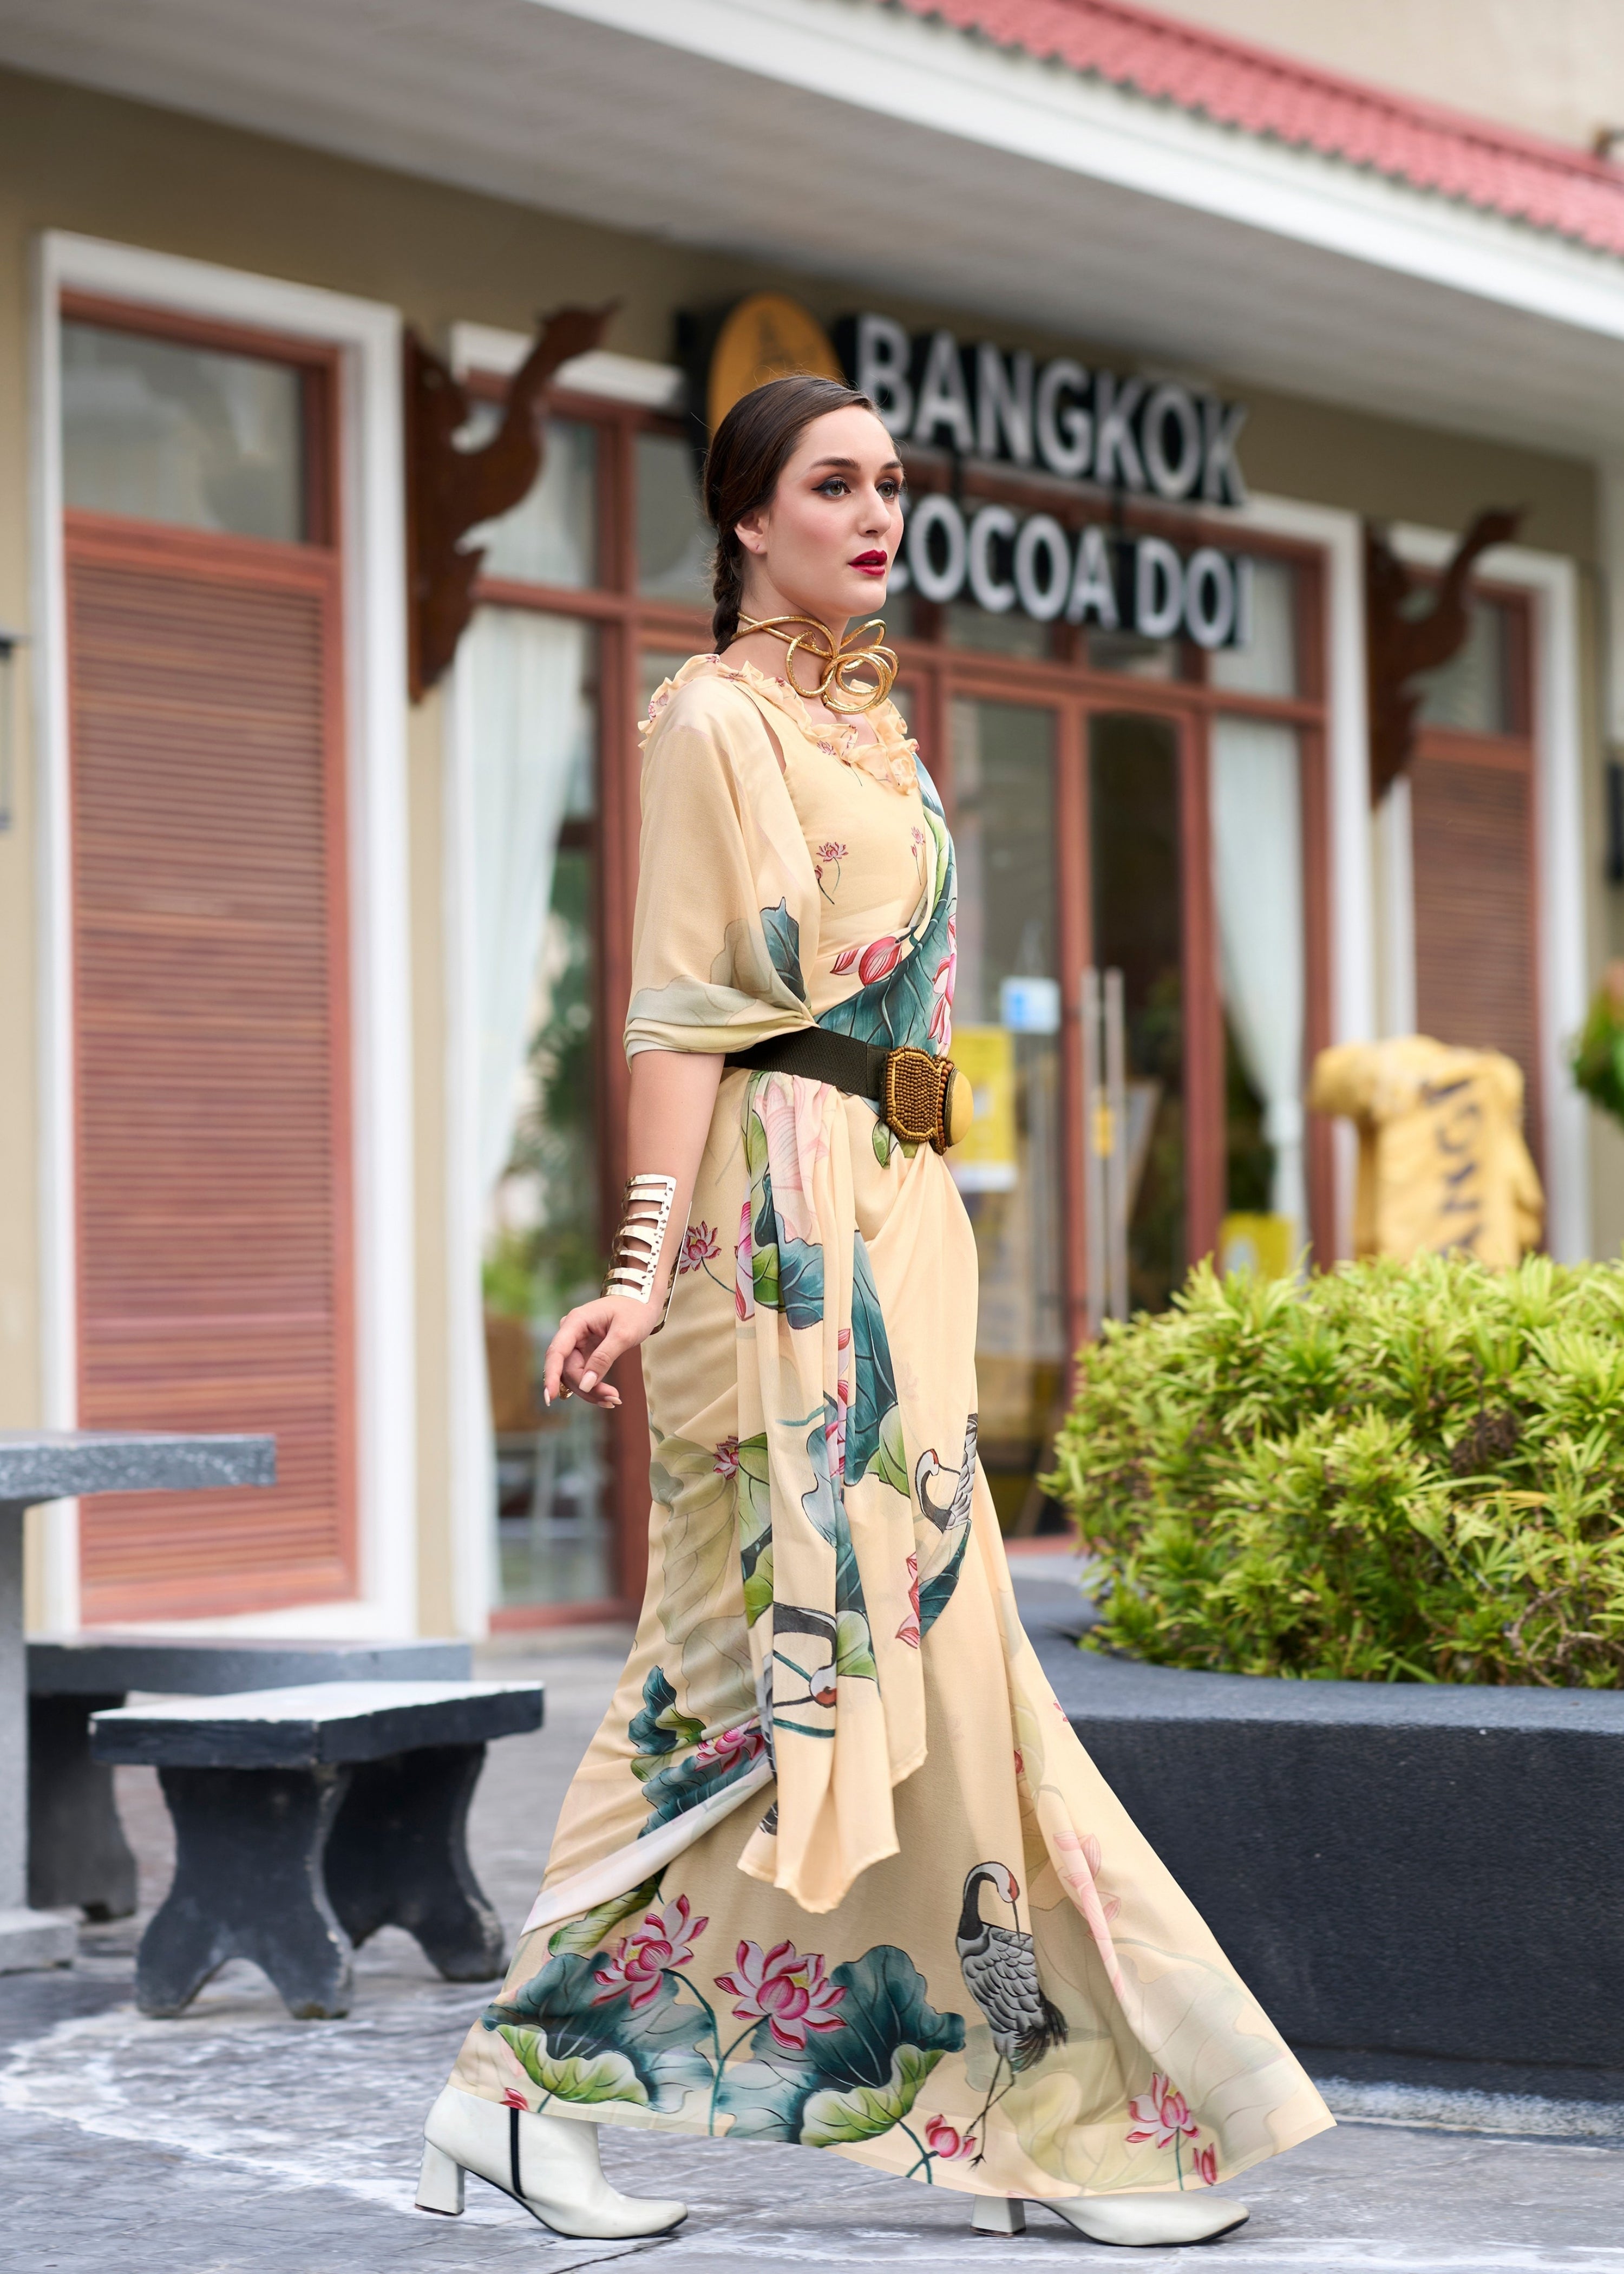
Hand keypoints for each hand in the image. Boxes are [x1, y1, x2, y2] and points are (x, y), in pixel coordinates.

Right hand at [542, 1295, 661, 1408]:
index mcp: (576, 1322)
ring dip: (590, 1390)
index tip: (548, 1398)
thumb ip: (604, 1358)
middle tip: (613, 1399)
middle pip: (567, 1368)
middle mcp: (571, 1332)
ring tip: (614, 1400)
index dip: (551, 1376)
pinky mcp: (584, 1351)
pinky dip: (593, 1386)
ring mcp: (576, 1342)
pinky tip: (607, 1396)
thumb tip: (585, 1383)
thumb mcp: (624, 1334)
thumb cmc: (635, 1310)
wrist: (642, 1299)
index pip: (556, 1352)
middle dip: (586, 1387)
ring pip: (573, 1375)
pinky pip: (582, 1373)